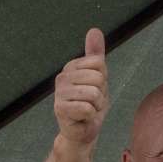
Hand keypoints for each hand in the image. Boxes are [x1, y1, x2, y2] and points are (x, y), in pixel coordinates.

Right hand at [54, 28, 109, 146]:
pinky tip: (82, 119)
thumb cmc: (90, 105)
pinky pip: (88, 108)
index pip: (99, 64)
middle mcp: (62, 77)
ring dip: (96, 106)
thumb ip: (95, 54)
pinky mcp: (60, 109)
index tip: (95, 90)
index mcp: (71, 67)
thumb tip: (94, 29)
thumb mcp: (98, 77)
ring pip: (94, 93)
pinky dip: (90, 116)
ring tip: (88, 111)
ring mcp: (59, 93)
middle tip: (92, 104)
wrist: (82, 132)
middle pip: (98, 78)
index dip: (103, 80)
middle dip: (101, 94)